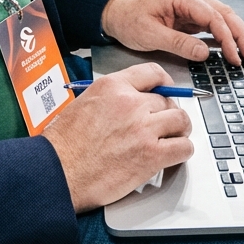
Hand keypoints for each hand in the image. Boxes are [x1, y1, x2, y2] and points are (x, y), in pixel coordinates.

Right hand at [41, 63, 192, 212]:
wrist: (59, 171)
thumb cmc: (64, 143)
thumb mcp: (84, 103)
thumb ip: (111, 98)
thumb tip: (130, 103)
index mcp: (113, 86)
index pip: (153, 73)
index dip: (165, 84)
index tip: (167, 91)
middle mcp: (131, 103)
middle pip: (168, 101)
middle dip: (167, 113)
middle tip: (164, 125)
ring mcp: (143, 128)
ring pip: (180, 121)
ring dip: (179, 131)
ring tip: (173, 139)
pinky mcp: (151, 155)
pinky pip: (183, 147)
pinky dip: (182, 151)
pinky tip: (172, 156)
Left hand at [101, 0, 243, 66]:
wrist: (115, 15)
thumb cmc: (129, 21)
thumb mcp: (150, 34)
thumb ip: (178, 43)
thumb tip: (204, 52)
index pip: (212, 16)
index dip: (227, 37)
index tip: (234, 56)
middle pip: (224, 14)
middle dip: (241, 35)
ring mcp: (191, 8)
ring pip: (223, 18)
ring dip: (239, 34)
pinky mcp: (190, 18)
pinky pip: (214, 26)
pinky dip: (227, 36)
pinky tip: (237, 47)